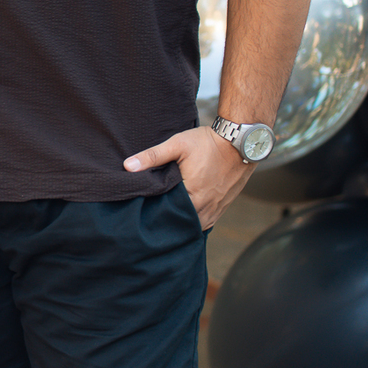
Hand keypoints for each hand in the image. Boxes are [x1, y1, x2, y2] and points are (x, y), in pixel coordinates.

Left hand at [123, 125, 246, 229]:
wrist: (240, 141)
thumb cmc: (208, 143)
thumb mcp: (177, 144)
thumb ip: (152, 156)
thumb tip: (128, 166)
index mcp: (192, 194)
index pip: (168, 214)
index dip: (155, 215)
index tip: (144, 212)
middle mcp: (205, 206)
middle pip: (181, 223)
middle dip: (168, 222)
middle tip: (153, 218)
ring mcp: (216, 208)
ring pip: (195, 226)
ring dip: (183, 223)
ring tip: (168, 219)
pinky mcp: (223, 207)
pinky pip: (207, 222)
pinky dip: (195, 222)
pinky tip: (185, 216)